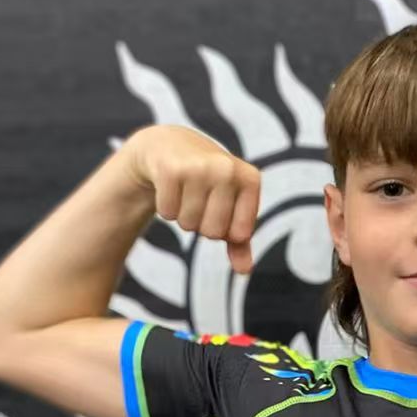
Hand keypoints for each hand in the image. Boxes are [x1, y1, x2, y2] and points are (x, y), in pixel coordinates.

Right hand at [122, 124, 260, 274]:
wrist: (170, 146)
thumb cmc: (208, 182)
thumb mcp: (230, 206)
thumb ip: (239, 241)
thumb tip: (244, 271)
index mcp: (250, 179)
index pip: (239, 235)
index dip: (225, 229)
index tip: (220, 206)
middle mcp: (227, 169)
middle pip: (213, 233)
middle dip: (201, 224)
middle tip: (198, 198)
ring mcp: (199, 167)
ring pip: (188, 224)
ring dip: (183, 216)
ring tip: (184, 191)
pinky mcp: (171, 169)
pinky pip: (167, 213)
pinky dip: (166, 207)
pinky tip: (169, 186)